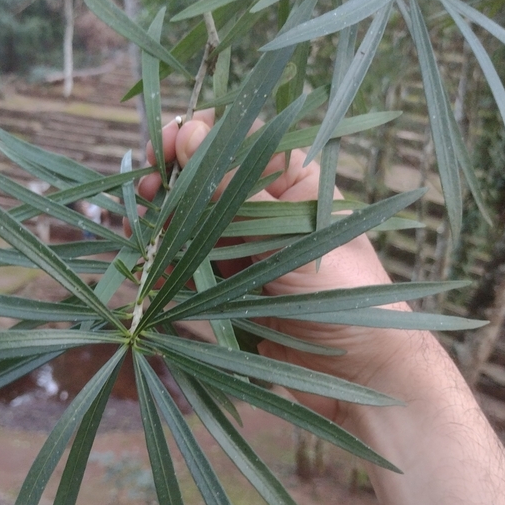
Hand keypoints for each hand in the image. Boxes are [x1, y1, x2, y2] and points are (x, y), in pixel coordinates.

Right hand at [139, 115, 411, 424]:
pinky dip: (168, 268)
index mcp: (293, 183)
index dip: (198, 135)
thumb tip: (192, 131)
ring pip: (193, 225)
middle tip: (146, 190)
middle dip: (172, 182)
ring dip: (163, 225)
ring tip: (141, 229)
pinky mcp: (234, 289)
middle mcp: (267, 211)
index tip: (165, 144)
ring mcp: (248, 250)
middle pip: (207, 181)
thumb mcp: (288, 235)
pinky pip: (192, 270)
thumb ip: (236, 188)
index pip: (239, 140)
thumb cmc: (345, 292)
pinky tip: (149, 271)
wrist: (363, 373)